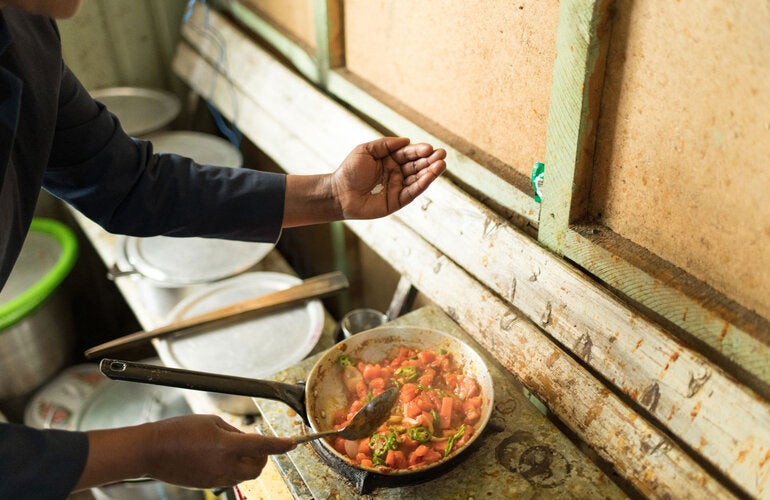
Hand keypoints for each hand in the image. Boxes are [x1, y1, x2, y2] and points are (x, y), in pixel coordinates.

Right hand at [142, 415, 295, 487]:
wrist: (151, 451)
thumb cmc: (179, 430)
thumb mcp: (211, 422)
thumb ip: (233, 432)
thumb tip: (246, 440)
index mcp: (227, 447)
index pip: (263, 446)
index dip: (280, 445)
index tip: (293, 442)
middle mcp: (224, 466)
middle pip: (258, 467)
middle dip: (263, 456)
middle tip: (256, 442)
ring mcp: (215, 478)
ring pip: (245, 475)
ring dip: (248, 462)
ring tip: (234, 446)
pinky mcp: (207, 485)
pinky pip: (230, 478)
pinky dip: (233, 467)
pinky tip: (220, 455)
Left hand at [331, 137, 446, 219]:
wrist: (339, 193)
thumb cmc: (349, 170)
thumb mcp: (366, 150)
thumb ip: (386, 144)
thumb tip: (407, 140)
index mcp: (390, 160)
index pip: (409, 153)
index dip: (419, 151)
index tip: (429, 148)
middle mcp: (396, 173)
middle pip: (417, 165)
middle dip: (430, 160)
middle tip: (442, 154)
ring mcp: (398, 187)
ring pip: (418, 178)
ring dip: (431, 172)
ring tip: (441, 164)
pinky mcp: (397, 201)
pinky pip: (412, 192)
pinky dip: (422, 184)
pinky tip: (430, 176)